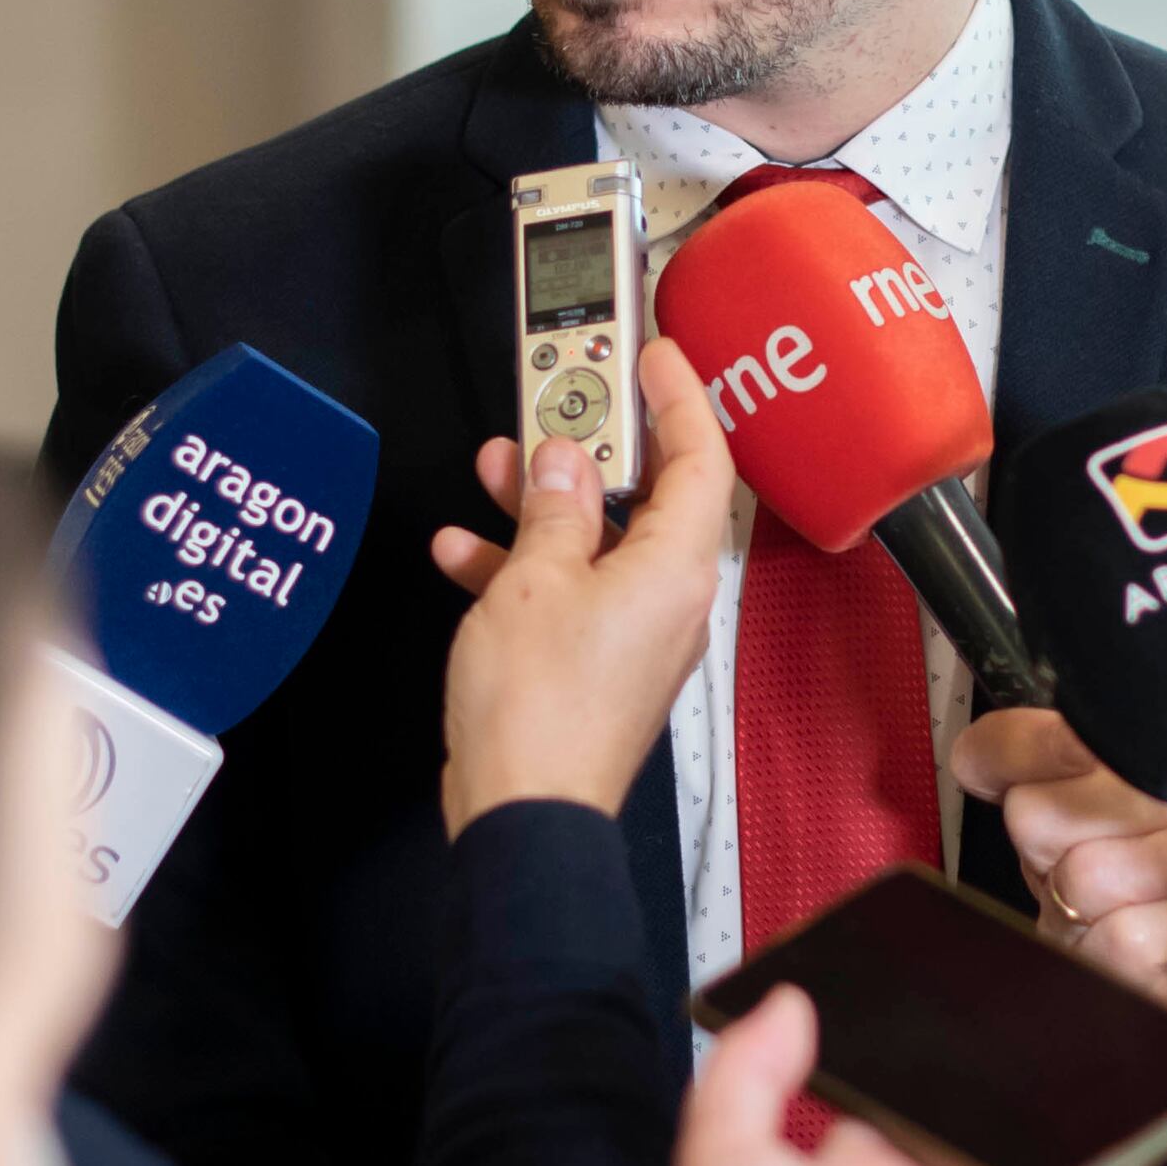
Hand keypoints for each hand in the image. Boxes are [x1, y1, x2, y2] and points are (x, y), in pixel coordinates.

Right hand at [432, 340, 728, 835]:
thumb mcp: (534, 581)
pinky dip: (522, 566)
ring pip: (598, 540)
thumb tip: (564, 463)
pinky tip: (465, 552)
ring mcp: (636, 634)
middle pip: (646, 495)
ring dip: (544, 502)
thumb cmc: (539, 710)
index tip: (653, 354)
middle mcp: (670, 598)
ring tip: (494, 469)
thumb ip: (552, 511)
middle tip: (552, 405)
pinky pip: (569, 590)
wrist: (522, 811)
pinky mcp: (598, 664)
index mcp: (676, 567)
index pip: (701, 459)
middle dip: (591, 447)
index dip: (680, 398)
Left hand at [673, 985, 1126, 1165]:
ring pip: (1047, 1153)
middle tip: (1037, 995)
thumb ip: (749, 1070)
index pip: (900, 1101)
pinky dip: (1126, 1151)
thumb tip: (785, 1001)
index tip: (946, 993)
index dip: (923, 1050)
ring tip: (1106, 1017)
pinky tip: (1146, 1094)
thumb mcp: (721, 1155)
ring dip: (1078, 1099)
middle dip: (1009, 1068)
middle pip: (982, 1123)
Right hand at [952, 708, 1166, 1038]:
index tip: (1091, 746)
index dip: (1030, 742)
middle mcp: (1065, 866)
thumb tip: (1124, 714)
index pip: (997, 756)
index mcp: (1081, 803)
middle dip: (1132, 802)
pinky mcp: (1116, 986)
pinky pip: (1123, 935)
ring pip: (1085, 874)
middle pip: (1032, 813)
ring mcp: (1082, 931)